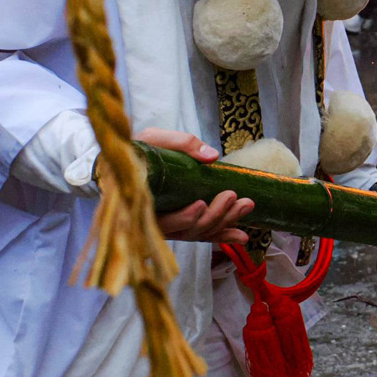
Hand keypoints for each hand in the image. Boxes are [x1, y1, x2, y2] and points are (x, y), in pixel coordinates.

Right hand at [135, 128, 250, 244]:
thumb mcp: (153, 140)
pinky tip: (242, 236)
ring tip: (246, 205)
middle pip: (186, 231)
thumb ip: (181, 144)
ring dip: (224, 222)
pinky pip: (203, 234)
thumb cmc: (139, 151)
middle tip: (231, 195)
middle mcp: (156, 222)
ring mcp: (172, 226)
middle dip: (213, 216)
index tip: (201, 203)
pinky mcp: (184, 225)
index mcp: (144, 203)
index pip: (163, 222)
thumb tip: (212, 156)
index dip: (183, 217)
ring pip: (198, 233)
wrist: (131, 161)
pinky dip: (223, 235)